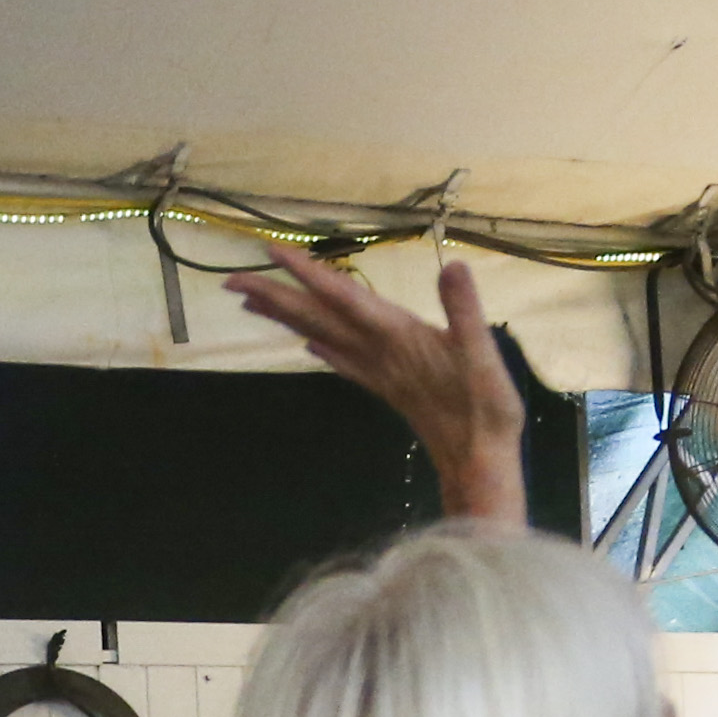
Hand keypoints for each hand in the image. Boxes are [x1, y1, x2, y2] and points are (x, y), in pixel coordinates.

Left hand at [231, 246, 526, 516]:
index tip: (272, 252)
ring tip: (252, 301)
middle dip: (276, 296)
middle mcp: (379, 353)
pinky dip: (320, 349)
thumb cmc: (486, 411)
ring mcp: (379, 372)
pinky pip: (343, 363)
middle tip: (231, 279)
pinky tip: (307, 345)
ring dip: (287, 318)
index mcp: (399, 337)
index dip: (310, 273)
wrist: (479, 465)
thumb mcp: (485, 356)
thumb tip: (455, 267)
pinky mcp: (386, 388)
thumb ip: (465, 312)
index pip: (345, 296)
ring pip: (321, 337)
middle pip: (318, 318)